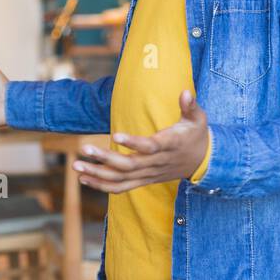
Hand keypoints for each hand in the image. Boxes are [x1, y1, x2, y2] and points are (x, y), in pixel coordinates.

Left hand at [73, 90, 208, 192]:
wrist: (203, 162)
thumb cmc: (196, 135)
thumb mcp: (197, 119)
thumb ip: (190, 106)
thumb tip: (186, 92)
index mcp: (169, 146)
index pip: (150, 146)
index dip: (133, 143)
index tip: (115, 134)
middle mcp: (157, 163)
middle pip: (129, 165)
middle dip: (105, 159)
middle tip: (83, 148)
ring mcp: (149, 174)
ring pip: (121, 179)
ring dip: (98, 174)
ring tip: (76, 165)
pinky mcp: (144, 180)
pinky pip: (121, 187)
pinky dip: (102, 185)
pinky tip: (84, 179)